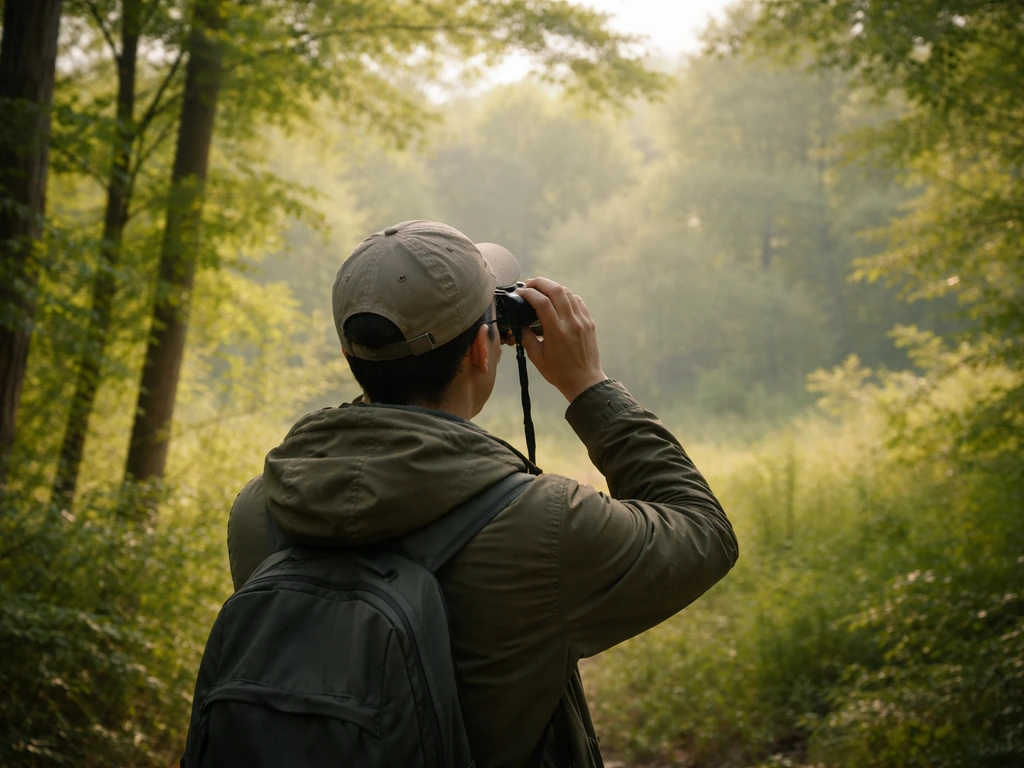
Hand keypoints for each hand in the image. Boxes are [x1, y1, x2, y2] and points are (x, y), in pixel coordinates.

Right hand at [516, 277, 607, 402]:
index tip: (519, 293)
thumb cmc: (559, 373)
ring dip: (553, 287)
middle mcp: (571, 323)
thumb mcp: (537, 358)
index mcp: (556, 332)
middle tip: (529, 285)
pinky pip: (578, 301)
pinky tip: (558, 300)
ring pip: (568, 292)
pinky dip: (566, 296)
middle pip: (556, 290)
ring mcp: (582, 321)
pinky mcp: (589, 322)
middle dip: (540, 282)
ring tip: (542, 290)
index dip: (528, 293)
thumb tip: (521, 323)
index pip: (541, 302)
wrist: (585, 381)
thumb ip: (527, 338)